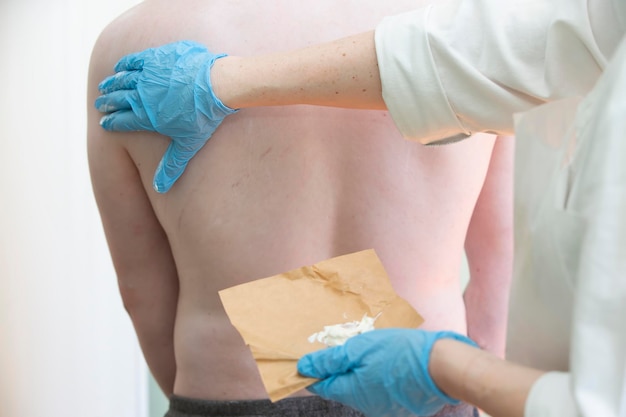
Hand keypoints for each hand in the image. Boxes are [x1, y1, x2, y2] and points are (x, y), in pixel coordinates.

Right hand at [95, 40, 236, 192]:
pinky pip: (134, 60)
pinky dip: (124, 65)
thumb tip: (159, 189)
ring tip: (104, 87)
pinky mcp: (157, 58)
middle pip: (119, 99)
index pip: (122, 121)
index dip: (112, 123)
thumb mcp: (188, 144)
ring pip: (123, 79)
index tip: (104, 124)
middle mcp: (143, 95)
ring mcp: (148, 75)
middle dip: (107, 103)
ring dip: (111, 84)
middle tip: (99, 104)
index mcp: (147, 116)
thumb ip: (172, 165)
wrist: (218, 85)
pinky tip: (119, 67)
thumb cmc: (205, 117)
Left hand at [297, 329, 476, 416]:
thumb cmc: (398, 352)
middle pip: (342, 386)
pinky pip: (380, 390)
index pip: (322, 385)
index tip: (310, 357)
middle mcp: (364, 405)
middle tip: (344, 346)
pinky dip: (377, 377)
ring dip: (360, 372)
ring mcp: (383, 407)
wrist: (441, 367)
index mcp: (351, 391)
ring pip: (362, 388)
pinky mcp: (399, 405)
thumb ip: (331, 359)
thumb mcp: (359, 348)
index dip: (314, 371)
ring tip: (368, 350)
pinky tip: (385, 361)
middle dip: (339, 368)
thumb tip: (304, 366)